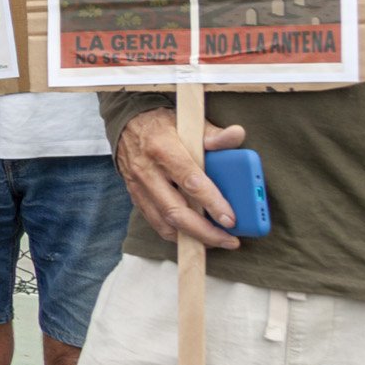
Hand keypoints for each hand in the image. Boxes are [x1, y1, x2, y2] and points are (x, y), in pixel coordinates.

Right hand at [111, 107, 247, 249]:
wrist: (127, 123)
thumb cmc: (162, 124)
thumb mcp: (187, 123)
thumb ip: (213, 134)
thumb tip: (237, 135)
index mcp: (163, 149)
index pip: (190, 181)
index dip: (212, 202)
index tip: (231, 219)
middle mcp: (147, 171)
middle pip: (176, 211)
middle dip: (204, 231)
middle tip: (229, 240)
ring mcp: (139, 187)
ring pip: (164, 222)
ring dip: (192, 237)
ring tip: (216, 242)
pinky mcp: (136, 196)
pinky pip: (156, 222)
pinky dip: (177, 233)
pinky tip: (195, 235)